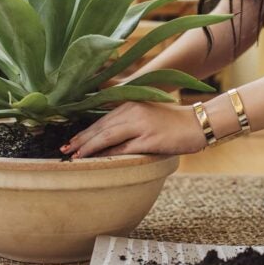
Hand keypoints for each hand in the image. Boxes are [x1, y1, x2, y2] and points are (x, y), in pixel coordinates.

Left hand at [61, 101, 206, 157]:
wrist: (198, 123)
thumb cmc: (174, 122)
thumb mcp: (148, 113)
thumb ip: (129, 120)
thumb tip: (108, 137)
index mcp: (132, 103)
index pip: (102, 119)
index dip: (84, 131)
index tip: (70, 141)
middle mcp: (133, 111)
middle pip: (101, 127)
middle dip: (81, 140)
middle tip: (65, 151)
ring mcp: (141, 125)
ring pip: (107, 137)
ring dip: (89, 148)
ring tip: (75, 157)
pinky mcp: (149, 139)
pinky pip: (123, 149)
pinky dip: (108, 156)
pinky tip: (98, 161)